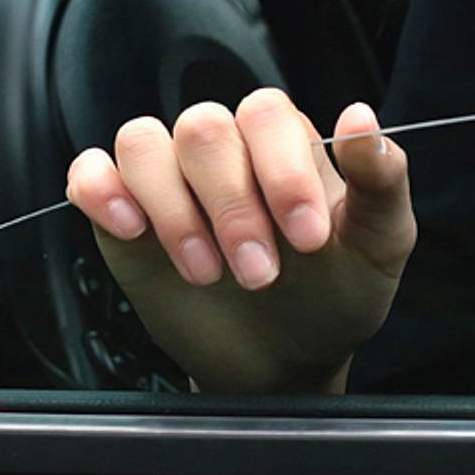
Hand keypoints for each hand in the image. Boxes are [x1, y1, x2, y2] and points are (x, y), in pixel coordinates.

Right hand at [64, 87, 415, 393]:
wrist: (288, 362)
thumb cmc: (337, 292)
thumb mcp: (380, 241)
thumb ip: (381, 176)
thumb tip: (361, 115)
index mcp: (287, 139)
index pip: (266, 113)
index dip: (281, 171)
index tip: (307, 237)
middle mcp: (226, 148)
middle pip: (203, 127)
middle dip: (231, 207)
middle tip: (261, 274)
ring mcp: (172, 179)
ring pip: (145, 142)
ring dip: (173, 210)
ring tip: (207, 272)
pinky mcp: (124, 219)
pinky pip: (93, 172)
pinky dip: (103, 190)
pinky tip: (131, 227)